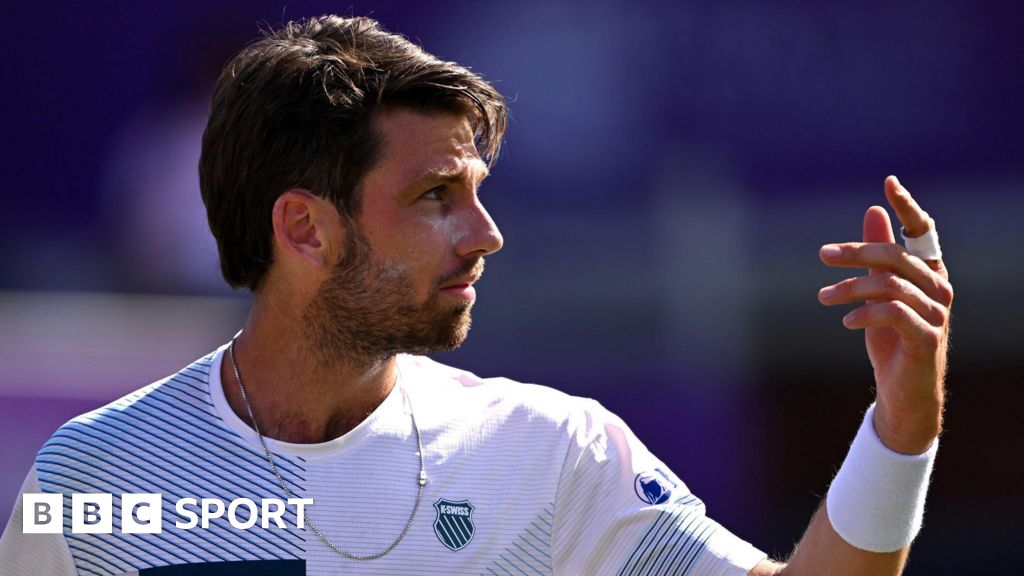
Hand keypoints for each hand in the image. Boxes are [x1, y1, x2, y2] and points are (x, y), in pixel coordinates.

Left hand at [817, 176, 952, 453]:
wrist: (903, 392)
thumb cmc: (891, 340)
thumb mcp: (877, 293)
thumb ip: (877, 255)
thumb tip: (872, 211)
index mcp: (928, 273)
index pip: (923, 232)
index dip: (908, 206)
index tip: (889, 182)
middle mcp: (938, 289)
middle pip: (895, 256)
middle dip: (856, 251)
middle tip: (823, 254)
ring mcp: (936, 314)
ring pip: (889, 284)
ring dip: (849, 288)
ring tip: (823, 298)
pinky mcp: (926, 338)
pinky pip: (894, 313)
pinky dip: (865, 313)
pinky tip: (846, 321)